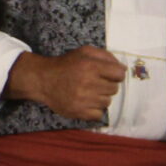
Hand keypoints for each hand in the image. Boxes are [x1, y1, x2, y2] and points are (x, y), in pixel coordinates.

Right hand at [5, 45, 126, 123]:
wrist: (43, 80)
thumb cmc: (66, 65)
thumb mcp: (84, 52)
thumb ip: (106, 56)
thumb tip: (123, 69)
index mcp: (91, 66)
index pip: (119, 74)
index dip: (115, 74)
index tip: (108, 74)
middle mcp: (88, 83)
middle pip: (114, 89)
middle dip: (106, 85)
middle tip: (94, 82)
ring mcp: (83, 99)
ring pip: (107, 102)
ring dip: (100, 97)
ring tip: (88, 92)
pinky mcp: (79, 112)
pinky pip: (99, 114)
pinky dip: (95, 109)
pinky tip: (86, 102)